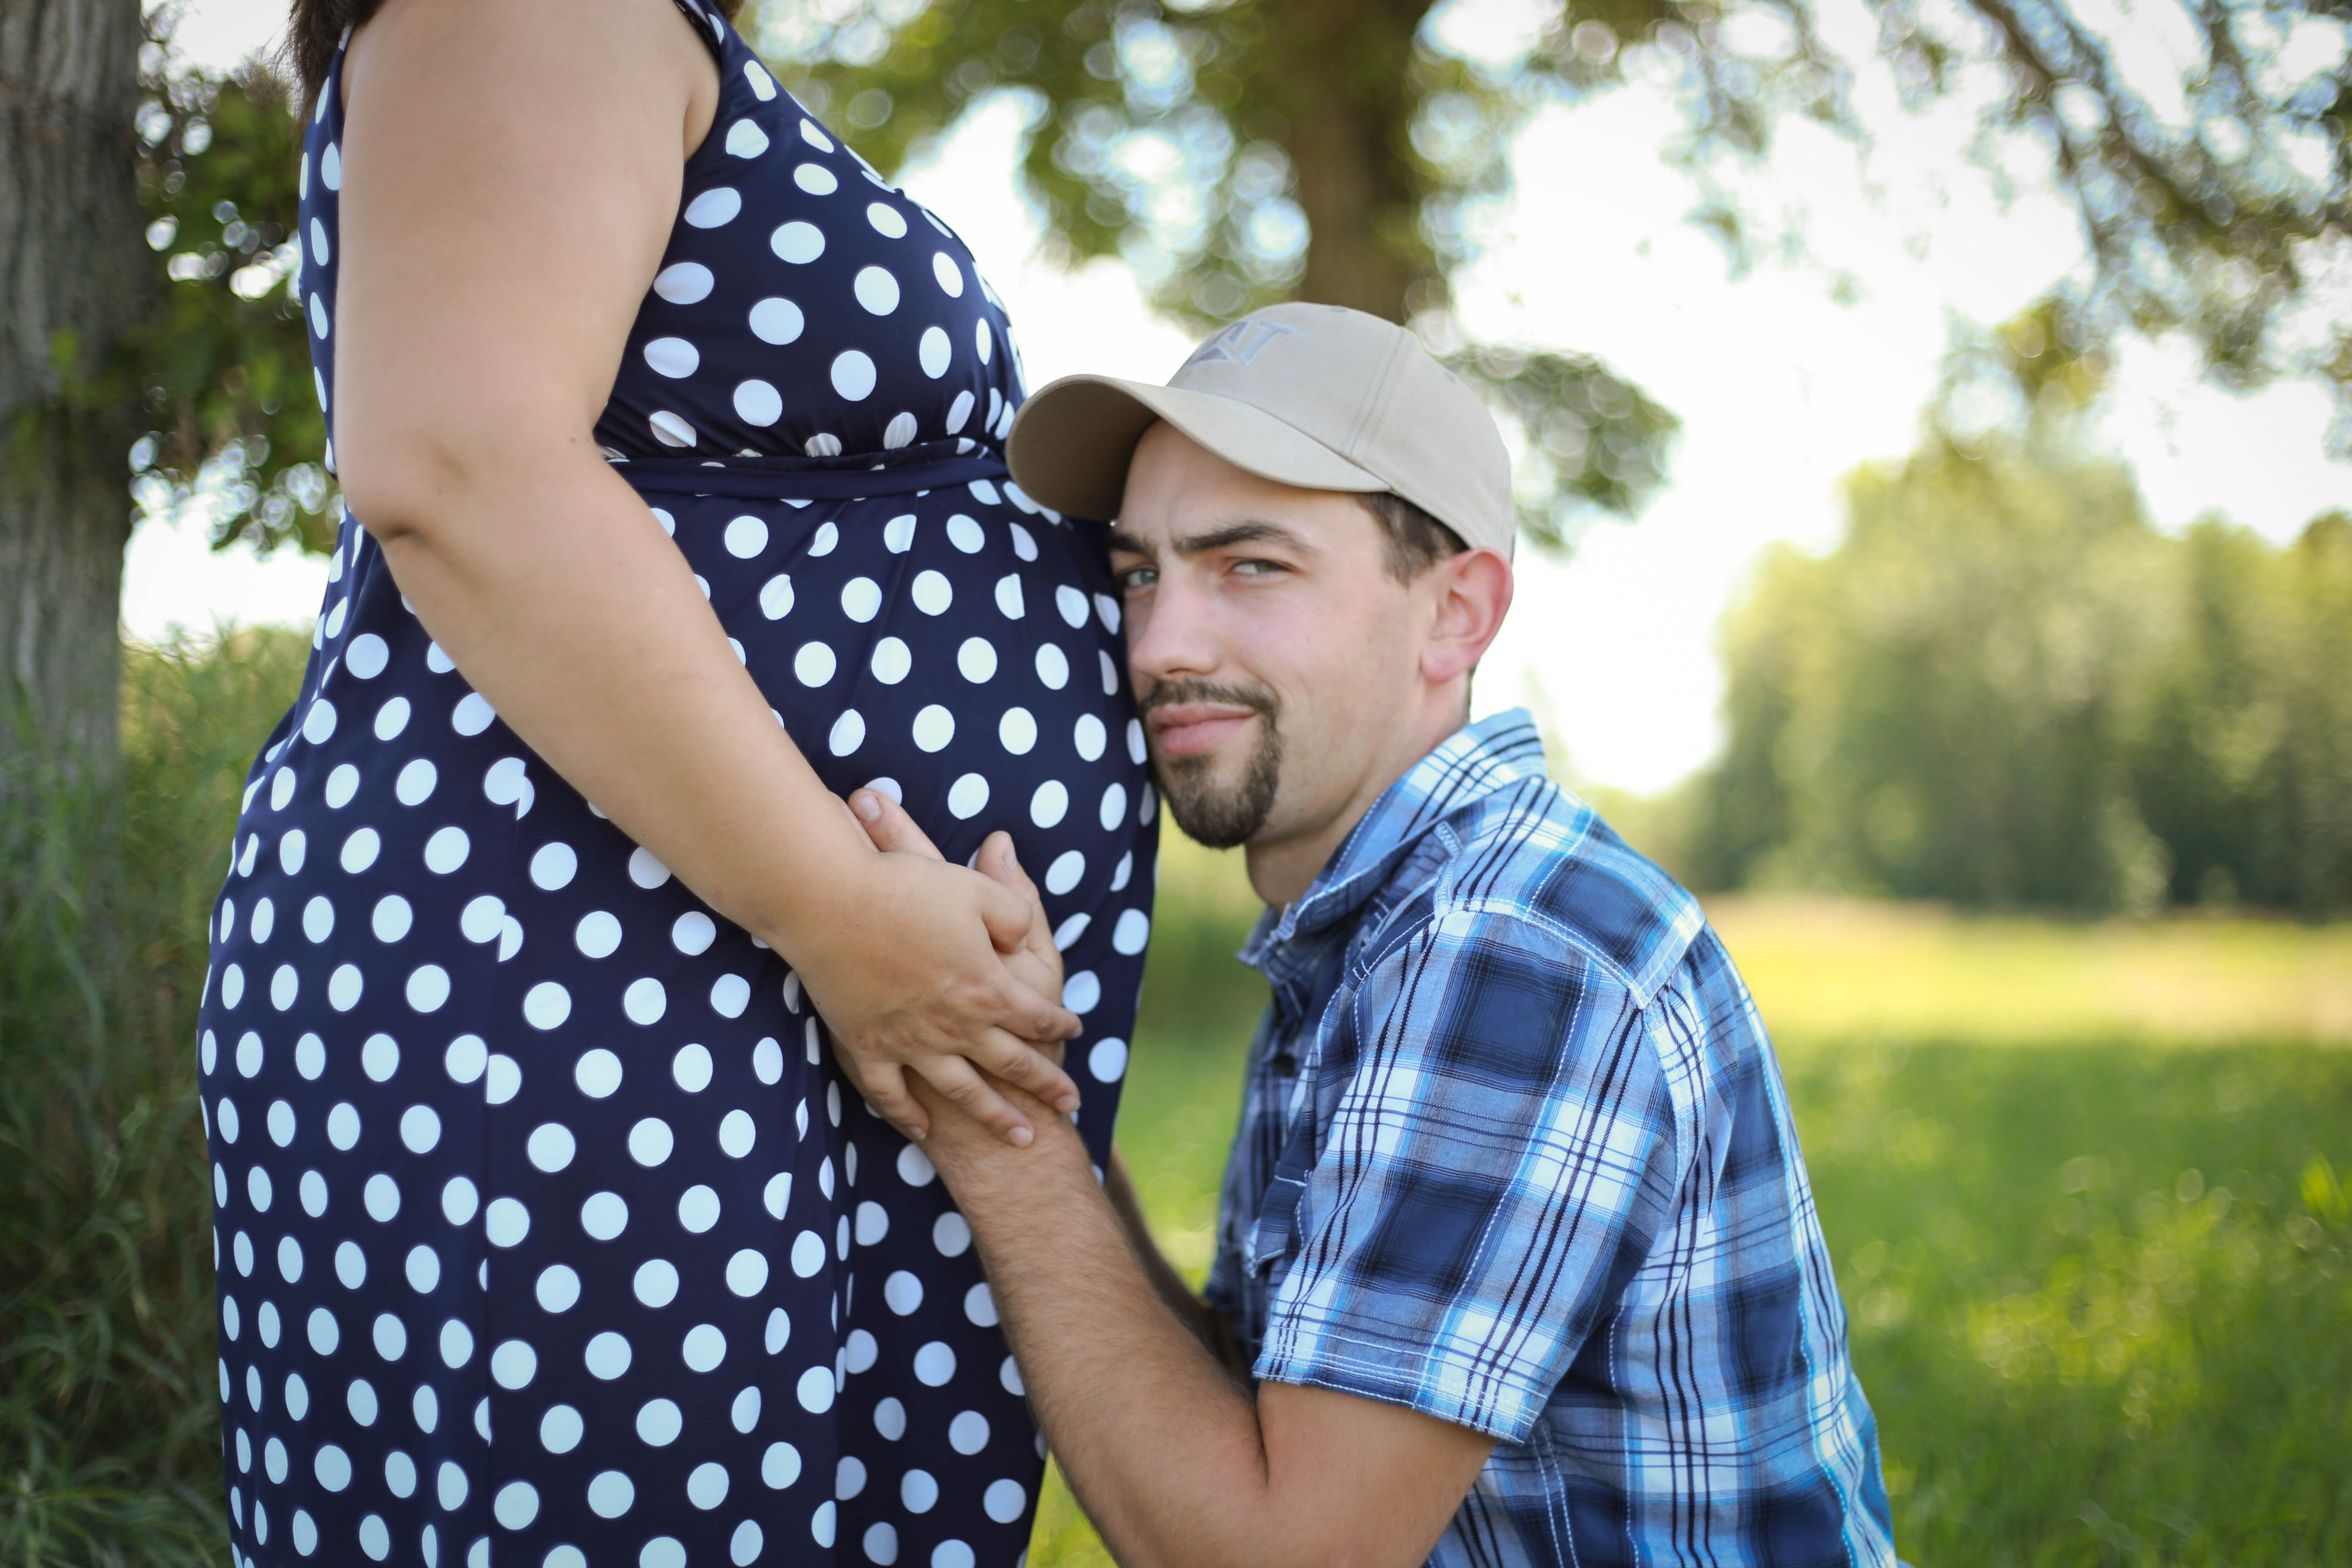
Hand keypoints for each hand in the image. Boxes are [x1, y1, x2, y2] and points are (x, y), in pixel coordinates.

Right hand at [802, 787, 1077, 1145]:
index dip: (1060, 1024)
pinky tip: (923, 1129)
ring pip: (965, 1092)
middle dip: (1045, 1085)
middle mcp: (957, 1026)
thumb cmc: (906, 890)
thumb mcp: (978, 891)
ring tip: (1020, 1138)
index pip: (1037, 1015)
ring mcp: (912, 1044)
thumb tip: (1024, 935)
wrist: (830, 904)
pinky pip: (892, 1095)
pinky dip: (909, 1115)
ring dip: (996, 1117)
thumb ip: (1015, 912)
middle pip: (1013, 1064)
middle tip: (1070, 1103)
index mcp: (989, 988)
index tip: (1074, 1031)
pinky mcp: (869, 1049)